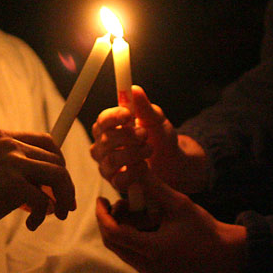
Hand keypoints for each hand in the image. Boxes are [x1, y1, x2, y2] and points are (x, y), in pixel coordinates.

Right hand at [0, 130, 76, 240]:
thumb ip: (13, 165)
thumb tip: (44, 185)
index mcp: (4, 138)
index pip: (46, 140)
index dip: (59, 161)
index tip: (61, 181)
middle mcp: (11, 146)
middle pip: (57, 160)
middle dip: (65, 185)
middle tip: (64, 205)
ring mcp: (13, 163)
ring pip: (58, 176)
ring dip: (63, 198)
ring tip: (58, 214)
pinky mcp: (14, 185)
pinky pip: (44, 201)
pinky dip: (43, 215)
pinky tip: (32, 225)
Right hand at [91, 85, 207, 192]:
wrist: (171, 161)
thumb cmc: (158, 137)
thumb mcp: (156, 119)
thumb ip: (144, 107)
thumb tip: (134, 89)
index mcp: (108, 127)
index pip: (101, 120)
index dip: (113, 117)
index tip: (128, 114)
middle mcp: (102, 146)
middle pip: (104, 140)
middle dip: (127, 136)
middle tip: (144, 134)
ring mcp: (107, 165)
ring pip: (111, 160)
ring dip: (134, 153)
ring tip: (149, 148)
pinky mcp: (116, 183)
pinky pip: (119, 180)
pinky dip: (134, 172)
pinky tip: (144, 166)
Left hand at [95, 172, 245, 272]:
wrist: (223, 253)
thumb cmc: (203, 227)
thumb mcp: (179, 203)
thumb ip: (154, 186)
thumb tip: (134, 167)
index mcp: (152, 249)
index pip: (114, 233)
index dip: (102, 215)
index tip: (101, 199)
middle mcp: (147, 265)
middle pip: (112, 243)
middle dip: (108, 221)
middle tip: (112, 202)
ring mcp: (149, 272)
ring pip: (119, 250)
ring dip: (117, 228)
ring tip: (128, 208)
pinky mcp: (153, 272)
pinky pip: (130, 254)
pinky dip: (127, 237)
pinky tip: (137, 221)